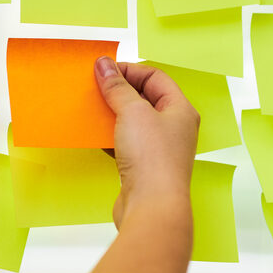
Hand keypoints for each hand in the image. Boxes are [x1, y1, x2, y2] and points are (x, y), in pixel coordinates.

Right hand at [93, 57, 198, 228]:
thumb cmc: (153, 160)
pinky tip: (94, 135)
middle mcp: (173, 128)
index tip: (103, 70)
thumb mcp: (133, 112)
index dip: (129, 70)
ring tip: (92, 108)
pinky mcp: (143, 167)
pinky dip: (109, 136)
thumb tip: (105, 65)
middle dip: (118, 91)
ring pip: (132, 122)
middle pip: (144, 98)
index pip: (155, 77)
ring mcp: (158, 149)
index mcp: (180, 110)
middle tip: (95, 87)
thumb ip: (117, 87)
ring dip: (111, 114)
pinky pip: (124, 143)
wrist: (151, 207)